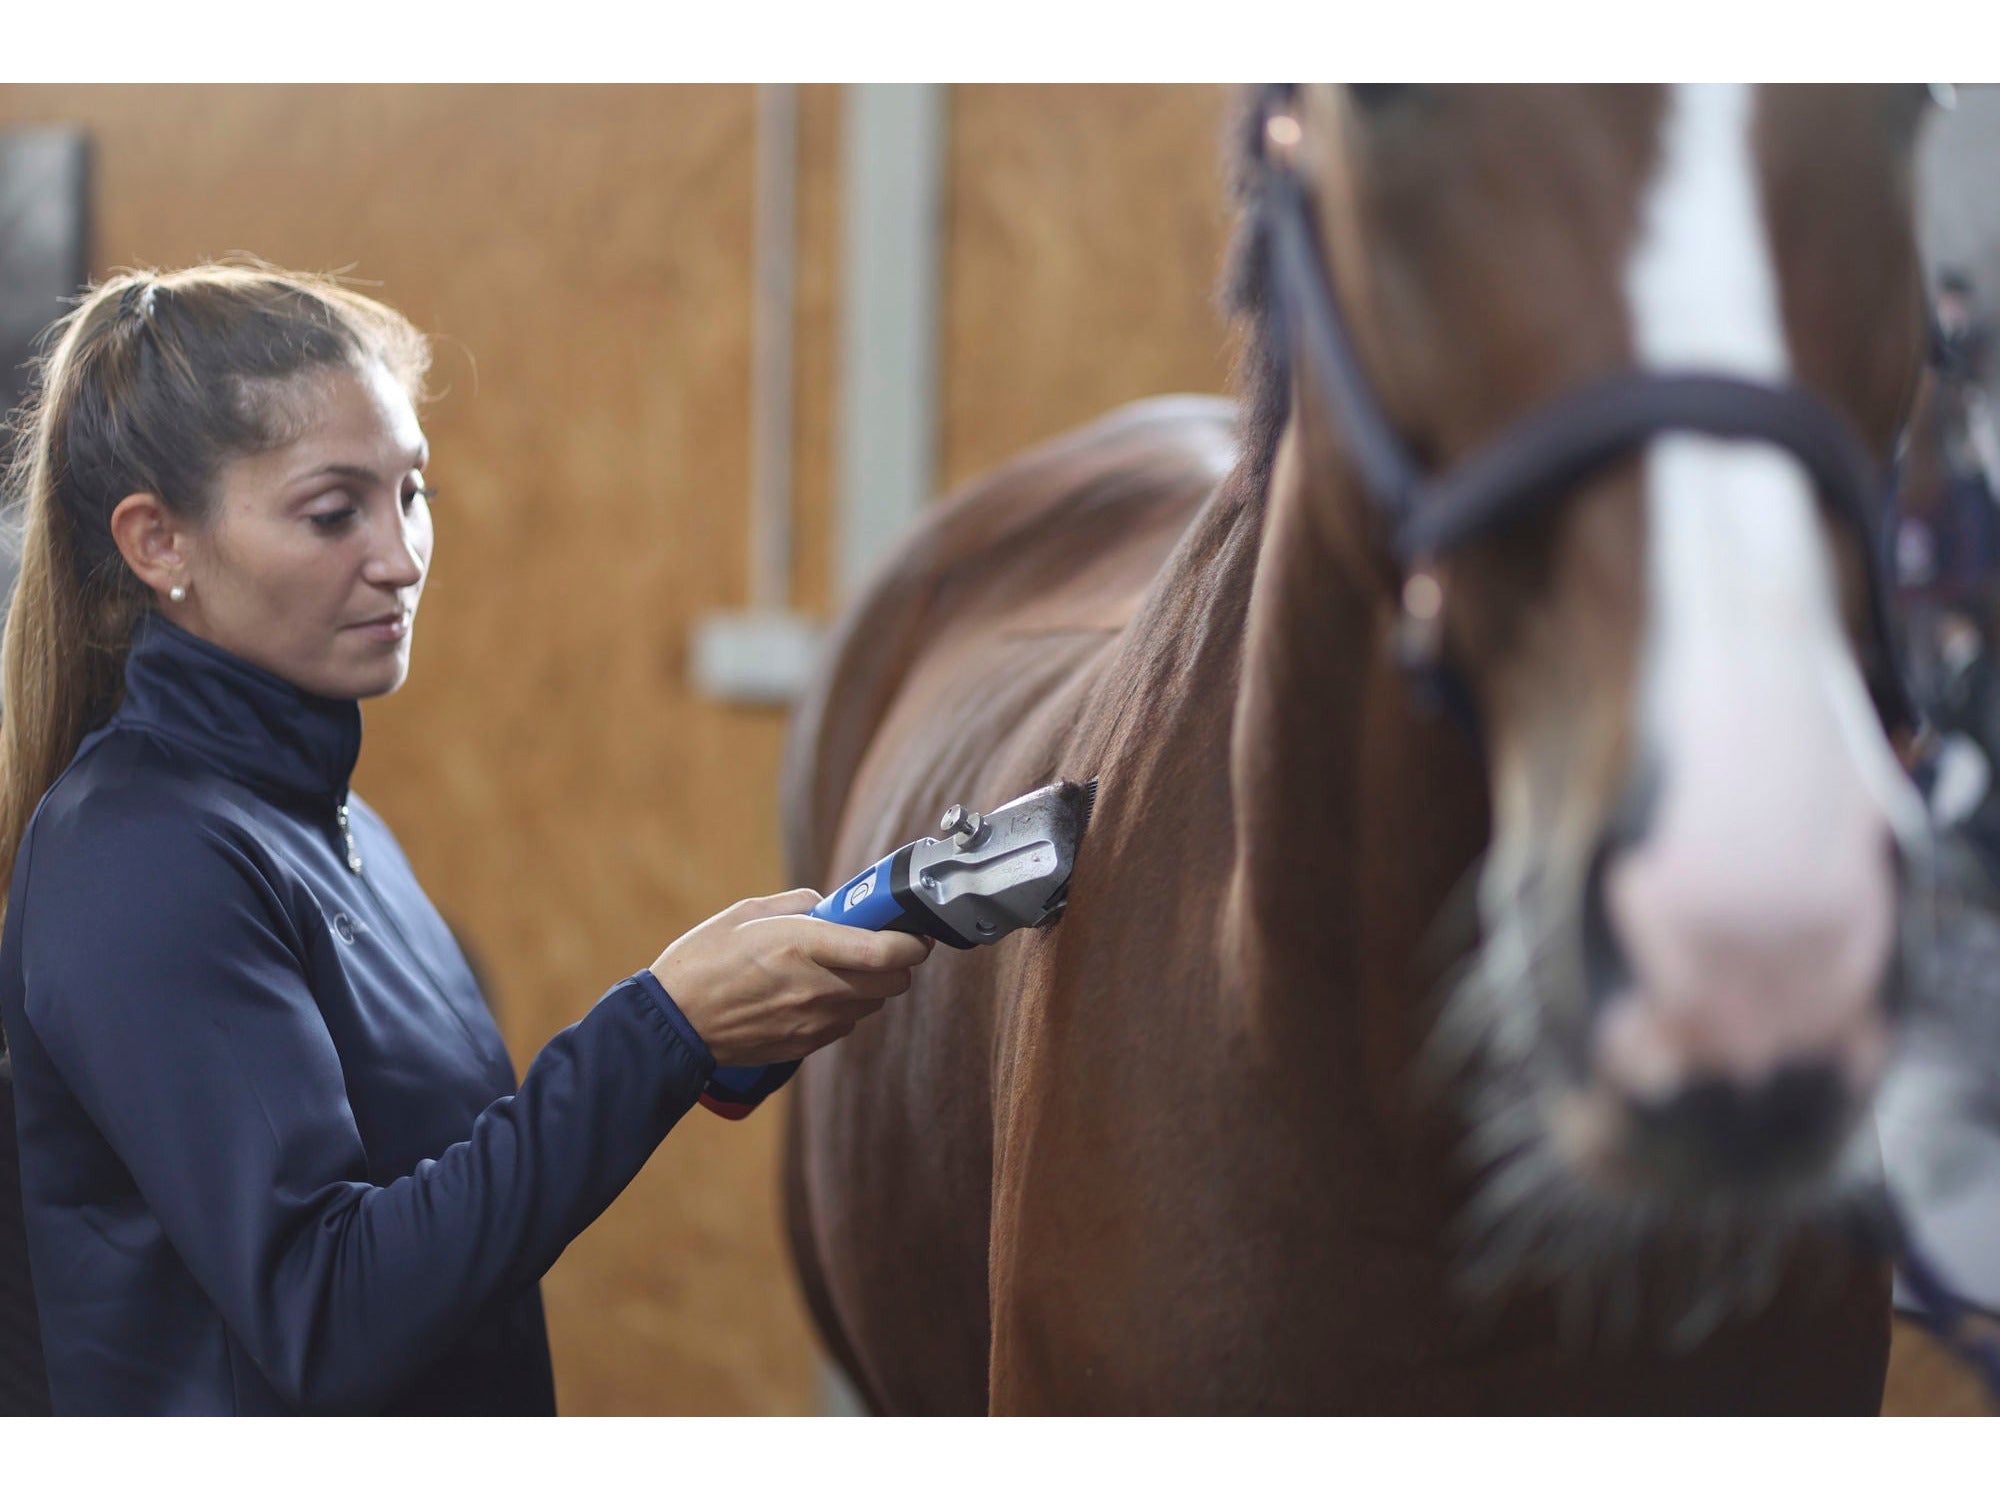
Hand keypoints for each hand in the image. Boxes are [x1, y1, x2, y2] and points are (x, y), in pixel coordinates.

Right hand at [650, 890, 933, 1067]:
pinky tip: (816, 992)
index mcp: (804, 946)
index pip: (887, 952)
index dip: (913, 941)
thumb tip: (832, 906)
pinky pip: (845, 1023)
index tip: (915, 929)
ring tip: (840, 966)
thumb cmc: (703, 961)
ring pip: (872, 1004)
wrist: (673, 1023)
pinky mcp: (804, 1045)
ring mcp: (813, 1022)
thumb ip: (801, 905)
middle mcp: (817, 988)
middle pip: (894, 982)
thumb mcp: (748, 912)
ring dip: (871, 984)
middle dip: (898, 961)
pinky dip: (844, 1006)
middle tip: (879, 942)